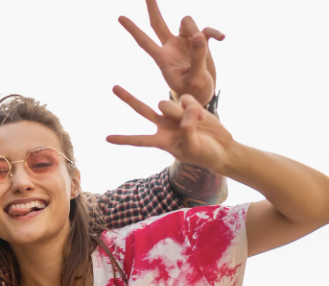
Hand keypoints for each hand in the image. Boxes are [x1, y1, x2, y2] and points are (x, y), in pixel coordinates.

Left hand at [106, 87, 235, 173]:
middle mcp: (164, 126)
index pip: (138, 140)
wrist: (222, 148)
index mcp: (161, 141)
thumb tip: (183, 113)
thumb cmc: (205, 154)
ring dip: (180, 112)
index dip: (123, 139)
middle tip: (113, 87)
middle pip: (142, 110)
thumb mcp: (193, 148)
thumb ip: (186, 131)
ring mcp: (175, 115)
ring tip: (195, 122)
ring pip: (167, 104)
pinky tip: (201, 116)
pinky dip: (194, 107)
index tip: (107, 138)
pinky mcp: (188, 106)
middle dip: (128, 99)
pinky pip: (185, 100)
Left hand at [119, 0, 223, 105]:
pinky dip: (213, 32)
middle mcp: (171, 48)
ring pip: (186, 23)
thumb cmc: (194, 93)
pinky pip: (205, 30)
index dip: (133, 29)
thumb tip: (197, 35)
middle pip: (158, 24)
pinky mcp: (198, 44)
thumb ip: (197, 56)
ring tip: (207, 46)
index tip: (120, 17)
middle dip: (152, 9)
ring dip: (195, 29)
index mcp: (163, 59)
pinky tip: (221, 38)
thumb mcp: (196, 77)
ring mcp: (184, 45)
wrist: (202, 98)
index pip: (144, 42)